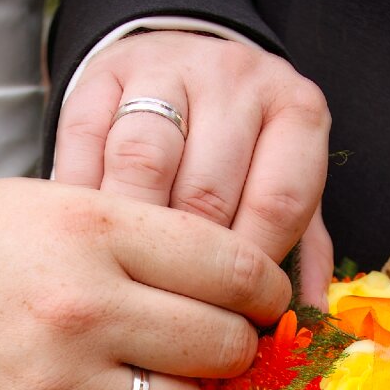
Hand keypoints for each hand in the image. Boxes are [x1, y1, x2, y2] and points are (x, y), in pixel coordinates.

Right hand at [0, 179, 289, 389]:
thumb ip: (144, 240)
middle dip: (236, 348)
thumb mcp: (52, 206)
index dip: (268, 290)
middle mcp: (83, 308)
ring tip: (152, 376)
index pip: (233, 267)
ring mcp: (55, 384)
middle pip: (223, 346)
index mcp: (95, 230)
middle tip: (217, 343)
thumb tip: (233, 285)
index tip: (268, 302)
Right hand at [54, 31, 332, 306]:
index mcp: (295, 111)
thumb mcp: (279, 193)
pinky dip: (81, 199)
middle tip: (167, 314)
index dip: (250, 276)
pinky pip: (84, 145)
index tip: (225, 317)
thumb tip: (308, 322)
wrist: (175, 72)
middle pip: (208, 191)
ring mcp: (163, 67)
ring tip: (119, 283)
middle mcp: (235, 77)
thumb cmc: (236, 157)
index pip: (277, 205)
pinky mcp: (99, 75)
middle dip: (184, 267)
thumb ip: (300, 254)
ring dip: (127, 235)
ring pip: (142, 164)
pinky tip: (82, 241)